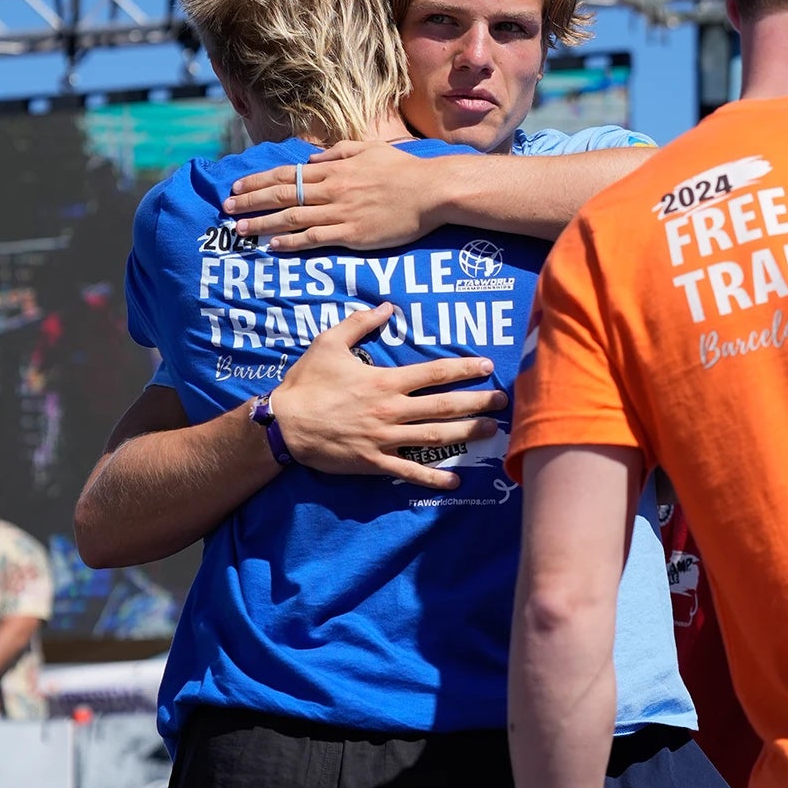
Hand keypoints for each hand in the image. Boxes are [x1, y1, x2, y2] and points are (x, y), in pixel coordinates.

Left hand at [225, 142, 446, 250]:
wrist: (431, 191)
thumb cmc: (404, 170)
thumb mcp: (369, 149)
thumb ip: (339, 151)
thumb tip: (313, 157)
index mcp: (334, 168)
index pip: (287, 174)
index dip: (258, 181)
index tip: (237, 187)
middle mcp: (331, 189)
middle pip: (281, 194)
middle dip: (250, 201)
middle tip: (226, 208)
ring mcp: (340, 212)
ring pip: (292, 217)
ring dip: (262, 223)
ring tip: (239, 229)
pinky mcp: (352, 234)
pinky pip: (315, 238)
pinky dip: (291, 242)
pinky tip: (273, 246)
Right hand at [272, 303, 507, 489]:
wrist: (284, 425)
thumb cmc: (306, 383)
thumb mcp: (328, 343)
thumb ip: (360, 323)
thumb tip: (387, 306)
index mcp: (384, 380)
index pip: (434, 372)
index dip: (463, 368)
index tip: (486, 366)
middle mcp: (391, 409)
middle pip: (444, 405)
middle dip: (477, 402)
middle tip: (503, 400)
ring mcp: (385, 438)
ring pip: (434, 436)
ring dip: (466, 434)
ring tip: (492, 431)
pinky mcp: (374, 463)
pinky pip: (409, 472)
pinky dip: (433, 477)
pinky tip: (456, 481)